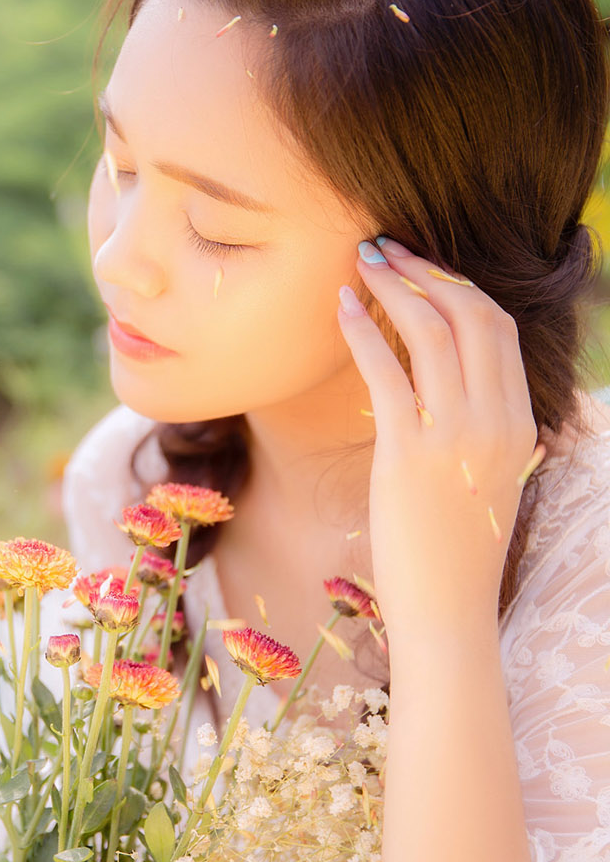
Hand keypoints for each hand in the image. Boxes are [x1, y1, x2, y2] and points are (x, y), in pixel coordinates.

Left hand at [337, 237, 540, 648]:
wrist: (448, 613)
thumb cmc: (457, 551)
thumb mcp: (489, 481)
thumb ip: (486, 432)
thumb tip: (463, 394)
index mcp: (521, 424)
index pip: (498, 330)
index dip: (457, 285)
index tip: (421, 266)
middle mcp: (497, 422)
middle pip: (473, 315)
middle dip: (428, 270)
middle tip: (386, 248)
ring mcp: (456, 437)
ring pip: (433, 331)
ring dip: (394, 286)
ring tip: (361, 263)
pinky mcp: (409, 455)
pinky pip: (388, 372)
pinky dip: (363, 330)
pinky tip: (340, 307)